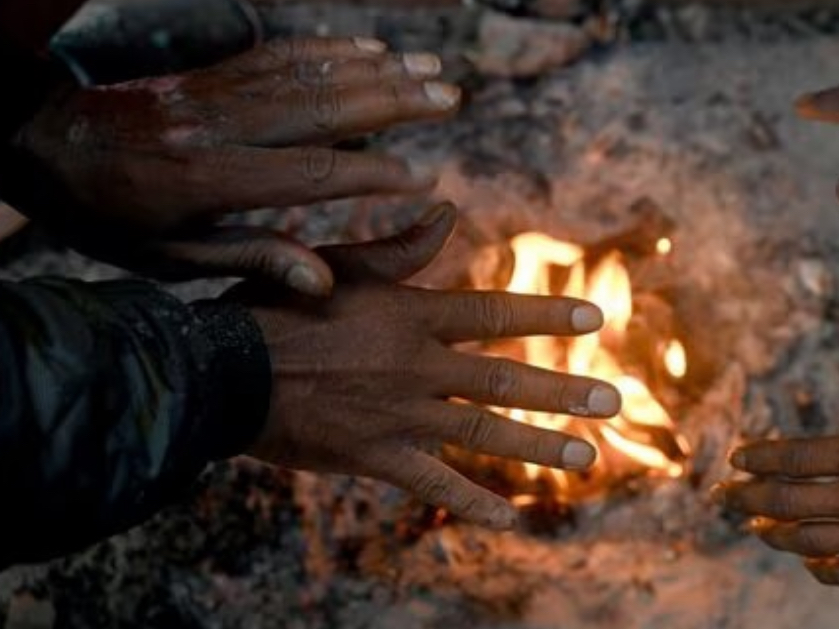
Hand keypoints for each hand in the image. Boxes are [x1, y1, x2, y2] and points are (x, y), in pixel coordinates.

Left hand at [0, 37, 460, 295]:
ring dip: (377, 70)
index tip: (421, 179)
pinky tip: (371, 49)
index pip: (308, 173)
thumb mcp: (169, 258)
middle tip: (451, 98)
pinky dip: (331, 50)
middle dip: (393, 101)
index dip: (370, 174)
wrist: (42, 143)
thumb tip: (324, 283)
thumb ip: (252, 258)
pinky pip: (281, 55)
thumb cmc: (106, 216)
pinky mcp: (214, 75)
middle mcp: (220, 127)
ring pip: (310, 74)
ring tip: (430, 72)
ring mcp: (216, 93)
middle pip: (322, 107)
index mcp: (208, 179)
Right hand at [239, 204, 621, 527]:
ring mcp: (400, 416)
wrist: (223, 371)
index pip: (495, 313)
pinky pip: (433, 483)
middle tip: (615, 401)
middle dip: (564, 391)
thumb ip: (401, 245)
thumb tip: (448, 209)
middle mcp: (417, 367)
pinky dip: (471, 502)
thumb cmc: (276, 306)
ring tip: (587, 457)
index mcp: (411, 315)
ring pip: (483, 433)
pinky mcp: (376, 456)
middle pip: (506, 380)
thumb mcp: (340, 263)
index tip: (596, 319)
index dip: (547, 314)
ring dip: (538, 445)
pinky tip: (508, 518)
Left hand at [718, 363, 838, 597]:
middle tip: (721, 496)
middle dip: (746, 497)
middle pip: (786, 500)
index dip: (761, 457)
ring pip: (804, 540)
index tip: (737, 458)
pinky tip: (809, 562)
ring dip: (773, 532)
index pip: (796, 456)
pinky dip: (818, 568)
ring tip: (754, 527)